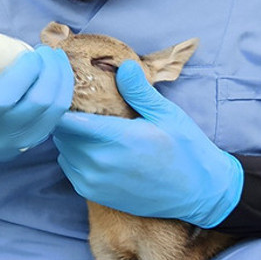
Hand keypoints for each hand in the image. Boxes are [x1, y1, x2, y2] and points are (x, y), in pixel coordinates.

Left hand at [53, 60, 242, 227]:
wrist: (199, 193)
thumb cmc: (186, 150)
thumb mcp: (167, 114)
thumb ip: (139, 91)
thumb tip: (123, 65)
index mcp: (118, 139)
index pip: (66, 119)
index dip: (62, 102)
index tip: (67, 89)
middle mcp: (100, 163)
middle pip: (61, 133)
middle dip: (66, 117)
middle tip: (80, 103)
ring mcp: (94, 181)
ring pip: (63, 150)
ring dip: (70, 137)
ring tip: (89, 124)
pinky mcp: (93, 194)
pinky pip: (70, 167)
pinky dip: (74, 155)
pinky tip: (94, 146)